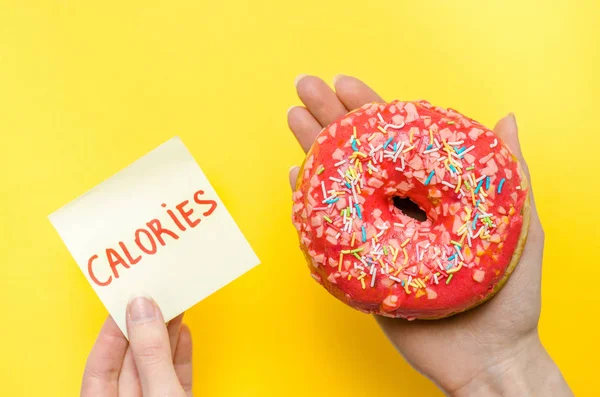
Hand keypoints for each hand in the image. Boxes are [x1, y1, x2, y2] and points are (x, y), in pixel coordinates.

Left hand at [81, 297, 192, 396]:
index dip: (112, 330)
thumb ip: (152, 355)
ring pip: (155, 367)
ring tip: (173, 305)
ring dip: (165, 335)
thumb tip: (142, 309)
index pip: (99, 366)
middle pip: (129, 363)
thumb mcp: (161, 393)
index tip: (128, 301)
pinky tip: (184, 332)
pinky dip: (180, 356)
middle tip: (154, 296)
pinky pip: (175, 378)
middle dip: (143, 327)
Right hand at [287, 75, 571, 395]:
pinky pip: (327, 228)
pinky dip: (308, 202)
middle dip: (329, 119)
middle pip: (359, 155)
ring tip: (293, 119)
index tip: (345, 83)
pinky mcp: (358, 265)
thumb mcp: (521, 227)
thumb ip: (510, 173)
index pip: (395, 141)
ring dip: (314, 151)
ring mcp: (377, 235)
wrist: (487, 357)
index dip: (369, 109)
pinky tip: (296, 176)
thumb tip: (507, 120)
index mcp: (433, 194)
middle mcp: (400, 210)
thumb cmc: (511, 297)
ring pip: (339, 184)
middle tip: (304, 87)